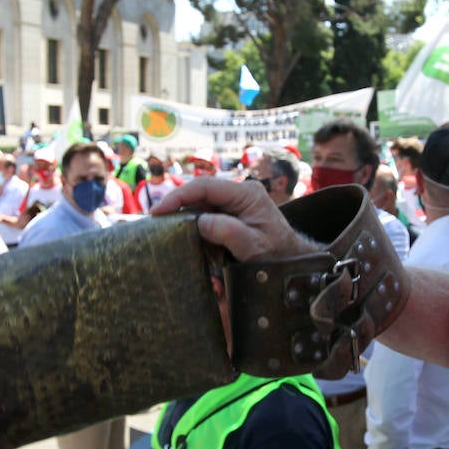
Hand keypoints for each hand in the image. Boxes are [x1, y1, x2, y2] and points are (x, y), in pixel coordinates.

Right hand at [151, 177, 315, 262]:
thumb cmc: (277, 254)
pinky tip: (185, 238)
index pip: (205, 186)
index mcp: (246, 193)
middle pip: (199, 194)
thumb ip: (227, 231)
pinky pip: (207, 217)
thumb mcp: (252, 245)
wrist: (293, 262)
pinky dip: (195, 228)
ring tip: (165, 232)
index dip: (178, 196)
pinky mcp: (232, 215)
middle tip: (155, 223)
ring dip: (185, 219)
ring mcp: (236, 203)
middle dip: (177, 207)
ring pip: (201, 205)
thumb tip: (200, 222)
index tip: (158, 211)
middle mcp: (240, 193)